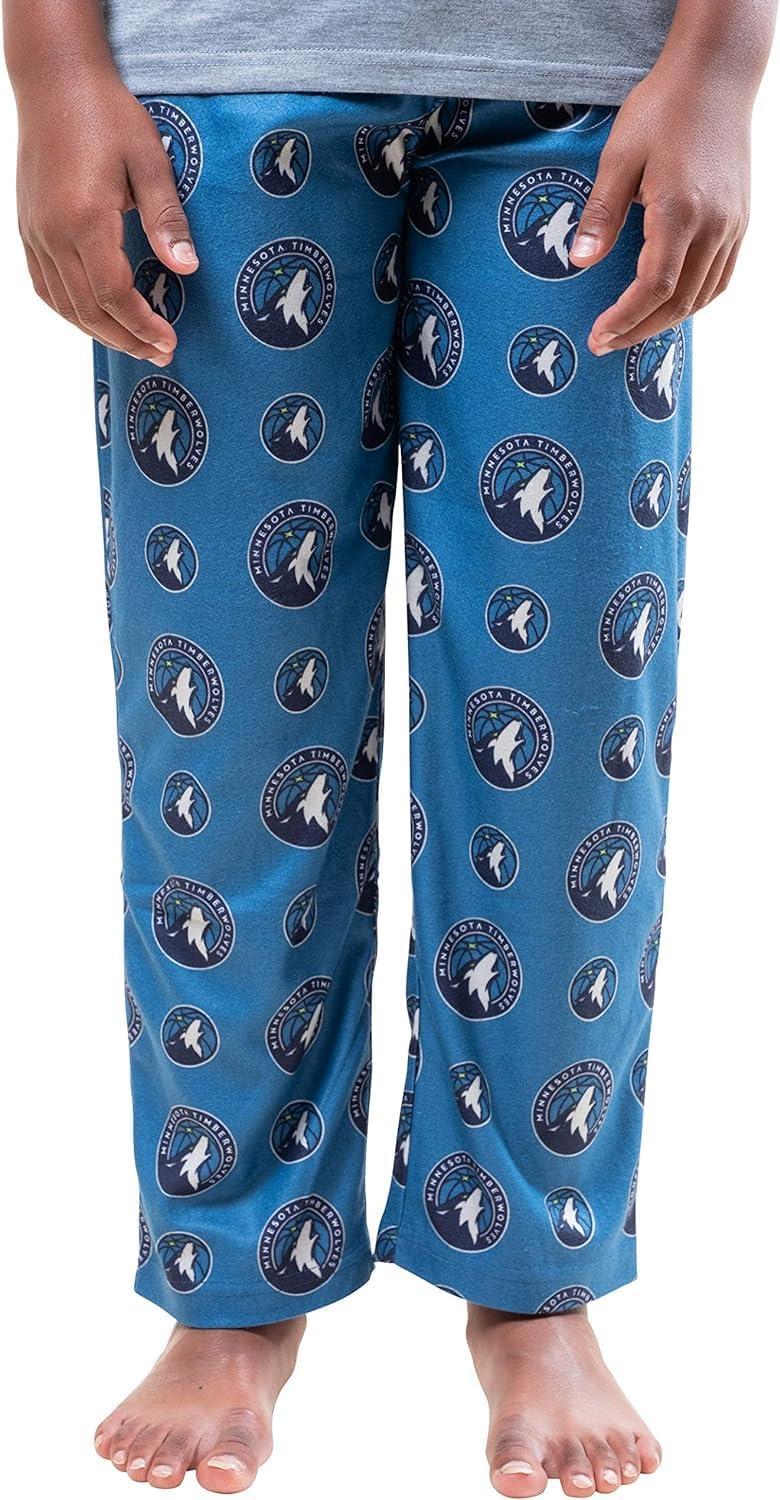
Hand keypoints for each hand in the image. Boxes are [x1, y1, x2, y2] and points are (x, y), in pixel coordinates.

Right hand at [15, 64, 198, 363]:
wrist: (55, 79)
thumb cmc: (107, 113)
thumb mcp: (149, 161)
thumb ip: (167, 218)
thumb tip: (186, 269)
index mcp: (84, 218)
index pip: (113, 294)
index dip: (142, 326)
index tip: (170, 341)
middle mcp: (52, 232)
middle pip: (88, 309)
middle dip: (127, 339)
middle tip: (161, 354)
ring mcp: (34, 232)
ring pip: (64, 304)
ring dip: (100, 332)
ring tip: (135, 344)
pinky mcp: (27, 227)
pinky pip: (45, 286)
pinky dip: (71, 311)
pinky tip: (96, 319)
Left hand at [570, 57, 750, 353]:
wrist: (716, 76)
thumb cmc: (662, 108)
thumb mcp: (619, 155)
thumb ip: (601, 212)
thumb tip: (579, 262)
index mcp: (680, 210)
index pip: (654, 287)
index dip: (625, 319)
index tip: (598, 336)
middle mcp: (714, 225)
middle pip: (679, 301)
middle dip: (639, 330)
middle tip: (604, 343)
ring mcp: (732, 224)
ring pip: (702, 295)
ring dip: (666, 321)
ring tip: (631, 330)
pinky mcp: (740, 220)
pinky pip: (721, 278)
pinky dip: (694, 300)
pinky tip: (669, 305)